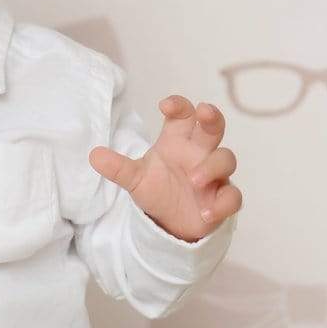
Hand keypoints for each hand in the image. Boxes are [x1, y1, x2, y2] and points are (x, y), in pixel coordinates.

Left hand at [88, 95, 240, 242]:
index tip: (165, 105)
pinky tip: (206, 213)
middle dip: (212, 117)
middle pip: (213, 126)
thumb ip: (118, 167)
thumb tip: (93, 155)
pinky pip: (233, 196)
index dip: (179, 105)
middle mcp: (199, 152)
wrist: (170, 222)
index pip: (184, 114)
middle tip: (205, 112)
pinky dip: (222, 203)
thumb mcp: (135, 179)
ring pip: (226, 159)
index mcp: (178, 140)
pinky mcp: (222, 199)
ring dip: (212, 167)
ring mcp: (215, 174)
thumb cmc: (157, 189)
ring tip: (193, 181)